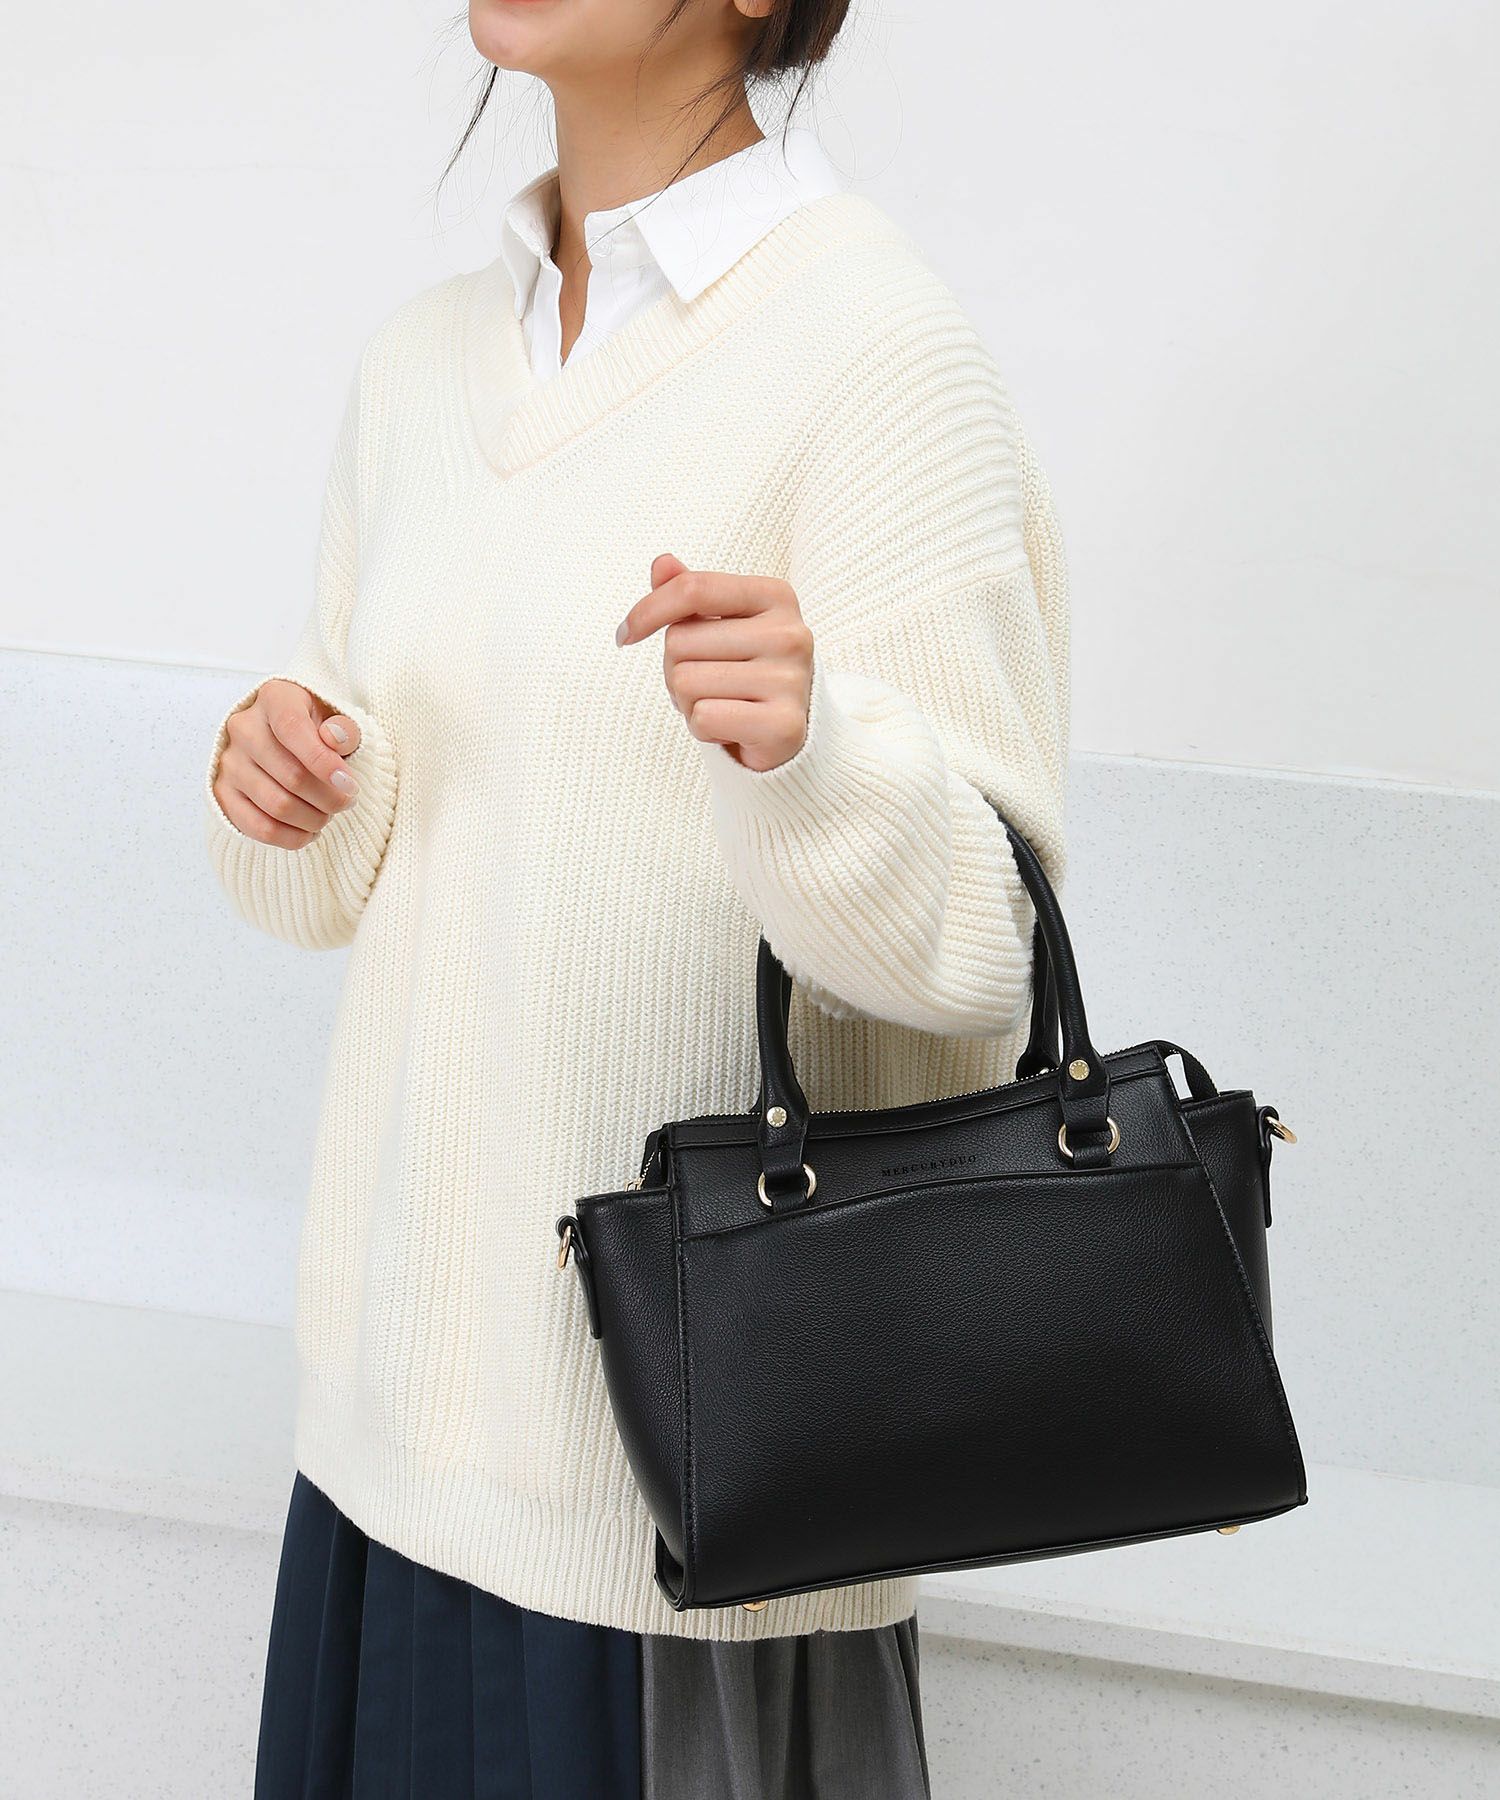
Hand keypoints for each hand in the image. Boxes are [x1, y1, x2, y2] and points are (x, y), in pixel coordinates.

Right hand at [212, 678, 361, 847]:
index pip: (292, 729)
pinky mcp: (223, 793)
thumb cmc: (316, 728)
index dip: (323, 762)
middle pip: (291, 776)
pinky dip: (292, 837)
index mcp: (274, 699)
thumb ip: (344, 729)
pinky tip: (309, 831)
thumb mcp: (336, 719)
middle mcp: (244, 727)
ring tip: (329, 814)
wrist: (282, 739)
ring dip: (314, 819)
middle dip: (330, 798)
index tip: (350, 785)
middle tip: (347, 801)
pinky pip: (259, 828)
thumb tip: (336, 738)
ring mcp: (229, 762)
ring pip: (278, 806)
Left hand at [616, 554, 813, 771]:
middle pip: (680, 641)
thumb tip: (662, 564)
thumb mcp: (720, 625)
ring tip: (720, 705)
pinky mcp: (783, 724)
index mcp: (776, 596)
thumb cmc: (745, 672)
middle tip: (706, 684)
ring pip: (686, 682)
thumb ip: (691, 594)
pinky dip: (703, 730)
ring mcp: (790, 680)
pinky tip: (728, 728)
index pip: (693, 589)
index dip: (647, 611)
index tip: (626, 635)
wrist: (783, 731)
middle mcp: (789, 634)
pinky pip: (703, 718)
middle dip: (676, 668)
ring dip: (688, 702)